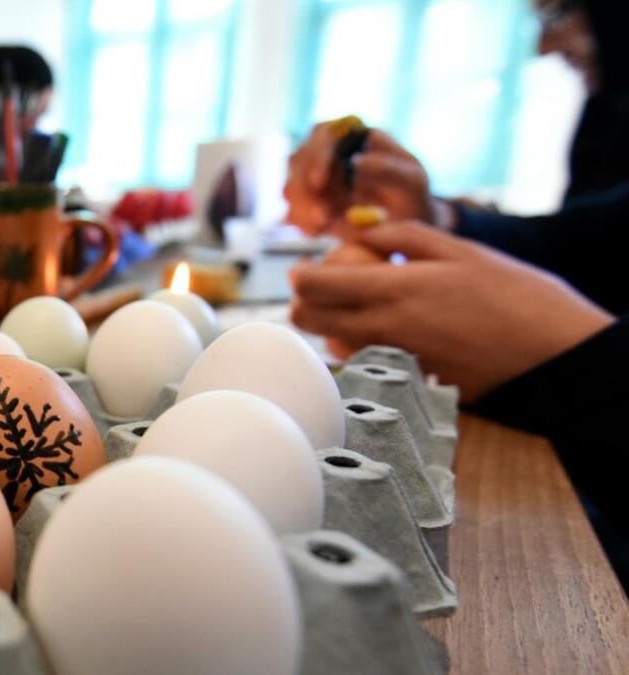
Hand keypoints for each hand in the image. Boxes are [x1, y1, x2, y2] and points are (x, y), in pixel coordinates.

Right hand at [284, 122, 440, 235]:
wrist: (403, 227)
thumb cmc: (411, 196)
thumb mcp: (411, 181)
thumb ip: (388, 169)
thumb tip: (356, 163)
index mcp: (352, 135)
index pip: (323, 134)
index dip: (316, 156)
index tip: (319, 183)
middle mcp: (326, 152)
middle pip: (298, 162)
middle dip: (306, 192)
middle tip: (322, 219)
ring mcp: (311, 178)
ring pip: (290, 189)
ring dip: (304, 211)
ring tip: (328, 227)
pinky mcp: (305, 204)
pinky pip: (292, 213)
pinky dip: (304, 225)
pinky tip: (322, 232)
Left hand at [289, 222, 613, 401]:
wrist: (552, 352)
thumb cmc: (513, 293)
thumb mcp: (459, 248)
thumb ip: (401, 235)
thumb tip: (359, 231)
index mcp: (393, 289)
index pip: (314, 287)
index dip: (300, 276)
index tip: (303, 270)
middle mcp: (383, 329)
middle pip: (308, 321)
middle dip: (306, 303)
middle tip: (327, 289)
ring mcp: (393, 361)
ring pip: (333, 346)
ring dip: (334, 327)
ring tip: (363, 309)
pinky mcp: (407, 383)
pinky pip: (364, 365)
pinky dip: (363, 348)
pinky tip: (390, 334)